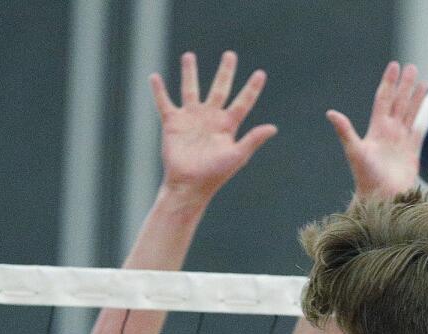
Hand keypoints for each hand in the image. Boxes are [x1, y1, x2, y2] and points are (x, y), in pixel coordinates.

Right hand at [150, 51, 276, 202]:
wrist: (189, 185)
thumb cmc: (215, 174)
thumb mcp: (237, 156)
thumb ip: (253, 139)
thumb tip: (274, 128)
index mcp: (227, 125)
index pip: (243, 102)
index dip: (252, 88)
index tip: (261, 73)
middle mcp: (210, 118)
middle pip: (220, 89)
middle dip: (225, 72)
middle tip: (230, 54)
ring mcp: (191, 118)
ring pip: (191, 89)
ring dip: (189, 72)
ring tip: (189, 55)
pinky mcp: (173, 122)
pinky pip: (164, 102)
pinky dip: (158, 90)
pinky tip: (154, 77)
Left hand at [327, 61, 426, 199]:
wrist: (381, 200)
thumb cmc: (366, 178)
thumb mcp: (355, 152)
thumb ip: (345, 131)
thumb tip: (330, 113)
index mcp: (378, 128)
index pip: (384, 99)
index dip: (390, 82)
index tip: (394, 66)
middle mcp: (389, 133)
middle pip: (399, 102)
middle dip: (405, 85)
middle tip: (411, 66)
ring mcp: (400, 143)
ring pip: (410, 114)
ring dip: (416, 98)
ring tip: (423, 82)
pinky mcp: (411, 155)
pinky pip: (417, 134)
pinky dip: (420, 123)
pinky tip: (423, 116)